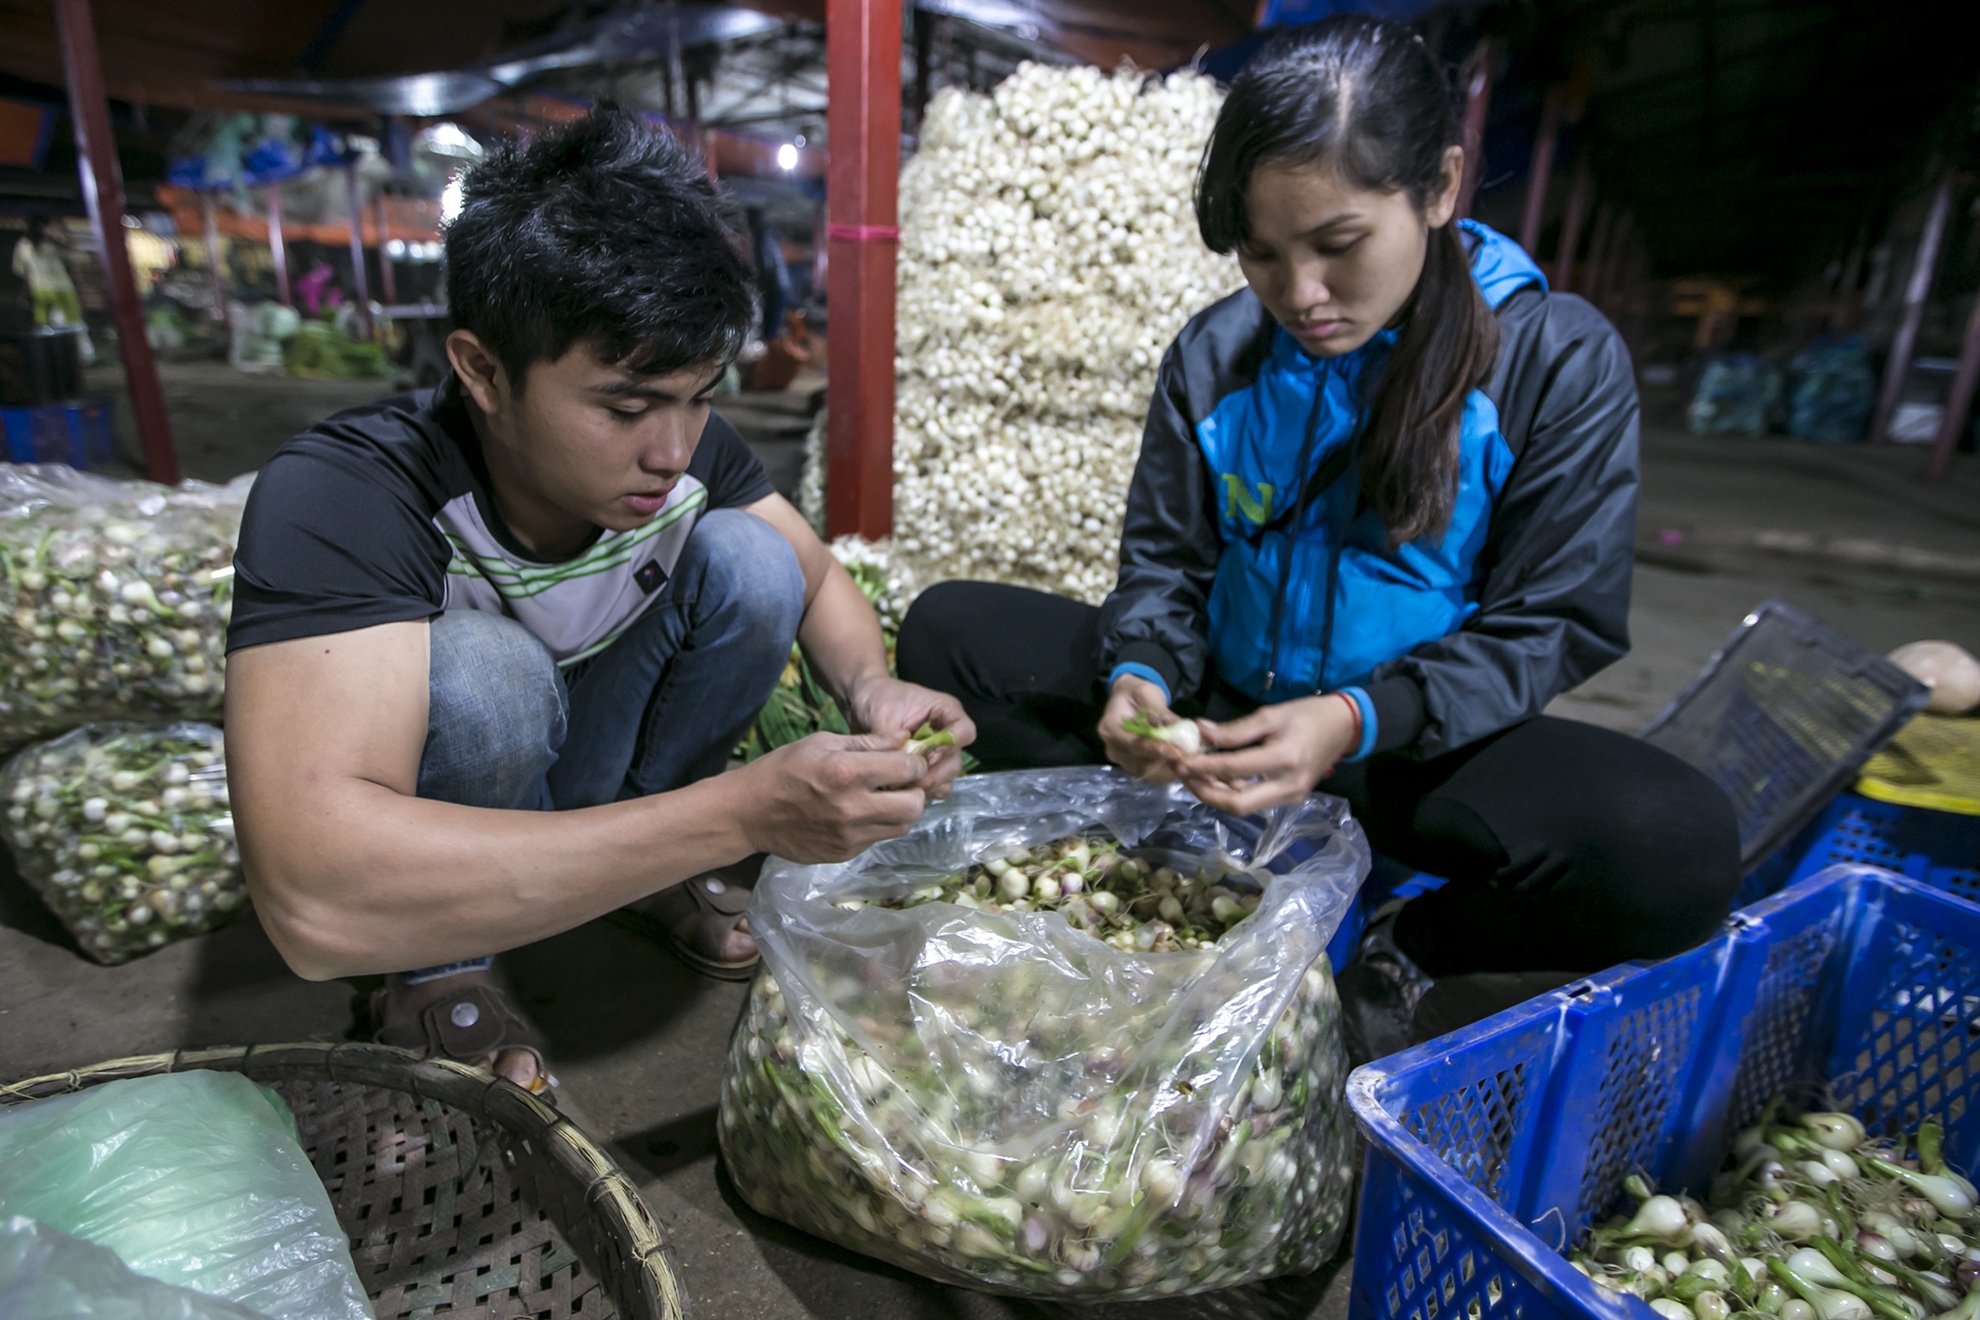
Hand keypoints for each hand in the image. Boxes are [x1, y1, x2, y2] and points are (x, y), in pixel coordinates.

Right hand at [734, 731, 932, 862]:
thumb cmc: (783, 769)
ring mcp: (850, 836)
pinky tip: (861, 813)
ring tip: (884, 798)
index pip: (909, 770)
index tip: (907, 761)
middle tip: (901, 783)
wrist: (748, 813)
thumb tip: (904, 740)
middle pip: (915, 806)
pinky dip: (879, 825)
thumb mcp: (822, 743)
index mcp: (847, 773)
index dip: (915, 763)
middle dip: (915, 791)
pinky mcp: (845, 854)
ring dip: (901, 811)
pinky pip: (878, 839)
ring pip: (902, 827)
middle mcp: (854, 808)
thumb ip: (867, 742)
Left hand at [842, 675, 975, 799]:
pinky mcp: (927, 768)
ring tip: (905, 787)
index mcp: (945, 711)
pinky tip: (902, 790)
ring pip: (947, 778)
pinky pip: (935, 787)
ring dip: (929, 786)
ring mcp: (938, 753)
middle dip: (936, 774)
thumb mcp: (882, 713)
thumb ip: (891, 740)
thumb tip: (895, 766)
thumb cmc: (877, 698)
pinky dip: (922, 792)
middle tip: (913, 781)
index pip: (965, 731)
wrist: (863, 703)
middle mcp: (946, 733)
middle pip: (955, 761)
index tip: (928, 754)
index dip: (951, 745)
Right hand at [1098, 673, 1186, 782]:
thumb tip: (1178, 726)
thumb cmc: (1136, 693)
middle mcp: (1112, 748)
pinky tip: (1182, 766)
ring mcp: (1121, 759)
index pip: (1133, 744)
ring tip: (1188, 765)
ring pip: (1146, 771)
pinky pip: (1150, 772)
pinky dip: (1166, 771)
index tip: (1177, 753)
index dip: (1155, 750)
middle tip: (1188, 762)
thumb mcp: (1147, 693)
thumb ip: (1159, 711)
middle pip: (1139, 762)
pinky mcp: (1131, 764)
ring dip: (1168, 770)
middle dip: (1165, 764)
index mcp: (1110, 728)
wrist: (1128, 698)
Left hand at [1178, 694, 1358, 815]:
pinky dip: (1231, 793)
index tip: (1180, 760)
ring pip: (1244, 807)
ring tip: (1193, 776)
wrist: (1344, 727)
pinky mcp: (1289, 799)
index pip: (1234, 769)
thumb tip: (1200, 731)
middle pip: (1237, 804)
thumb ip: (1235, 730)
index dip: (1203, 767)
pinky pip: (1254, 801)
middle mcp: (1288, 786)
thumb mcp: (1271, 715)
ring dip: (1215, 795)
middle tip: (1184, 775)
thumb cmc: (1308, 715)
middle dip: (1205, 792)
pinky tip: (1216, 778)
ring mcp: (1290, 797)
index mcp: (1284, 759)